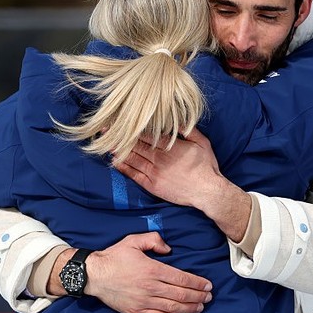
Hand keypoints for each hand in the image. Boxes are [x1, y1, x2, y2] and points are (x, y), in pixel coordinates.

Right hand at [52, 232, 211, 312]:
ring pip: (172, 307)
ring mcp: (144, 300)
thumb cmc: (114, 256)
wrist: (95, 275)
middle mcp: (150, 286)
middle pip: (180, 294)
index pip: (181, 278)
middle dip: (198, 296)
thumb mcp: (134, 240)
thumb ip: (154, 240)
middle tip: (209, 296)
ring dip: (189, 307)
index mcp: (152, 269)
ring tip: (200, 306)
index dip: (197, 283)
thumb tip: (169, 248)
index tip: (207, 284)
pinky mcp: (136, 310)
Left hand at [117, 128, 251, 242]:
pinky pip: (134, 175)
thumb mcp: (202, 142)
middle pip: (136, 145)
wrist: (207, 191)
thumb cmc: (206, 166)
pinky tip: (115, 162)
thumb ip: (188, 130)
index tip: (121, 120)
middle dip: (120, 136)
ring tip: (106, 143)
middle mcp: (159, 158)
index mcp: (170, 146)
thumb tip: (176, 120)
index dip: (133, 127)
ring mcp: (154, 172)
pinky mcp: (152, 185)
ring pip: (133, 158)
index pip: (147, 134)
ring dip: (119, 150)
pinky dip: (124, 168)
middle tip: (106, 129)